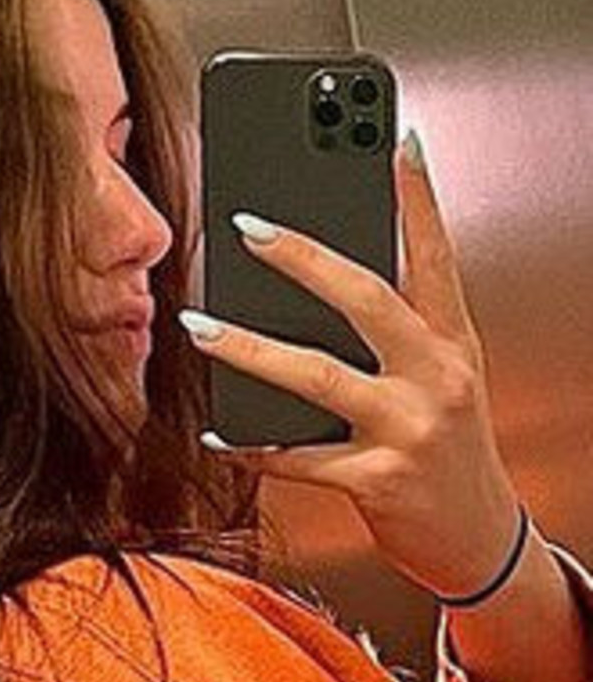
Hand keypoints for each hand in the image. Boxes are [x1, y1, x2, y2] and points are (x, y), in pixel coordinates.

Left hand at [179, 130, 520, 600]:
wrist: (482, 540)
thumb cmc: (448, 451)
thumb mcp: (442, 380)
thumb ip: (397, 334)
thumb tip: (321, 286)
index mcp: (451, 343)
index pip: (436, 256)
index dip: (418, 197)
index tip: (396, 141)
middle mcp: (437, 376)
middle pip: (367, 300)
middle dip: (304, 258)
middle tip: (247, 226)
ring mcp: (410, 428)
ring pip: (317, 375)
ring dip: (248, 349)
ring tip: (199, 323)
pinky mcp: (379, 480)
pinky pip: (299, 458)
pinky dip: (252, 446)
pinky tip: (217, 433)